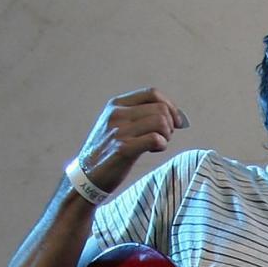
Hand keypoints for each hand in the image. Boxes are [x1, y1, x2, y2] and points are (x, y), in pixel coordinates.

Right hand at [70, 87, 187, 195]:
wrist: (88, 172)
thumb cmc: (110, 149)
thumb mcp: (119, 124)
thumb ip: (142, 116)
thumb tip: (179, 117)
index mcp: (116, 104)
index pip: (152, 93)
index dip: (170, 106)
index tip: (176, 122)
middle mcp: (117, 113)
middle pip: (161, 109)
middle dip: (170, 124)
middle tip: (163, 137)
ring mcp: (119, 130)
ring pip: (161, 122)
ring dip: (167, 135)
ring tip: (157, 144)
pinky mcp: (123, 148)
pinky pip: (155, 139)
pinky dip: (162, 145)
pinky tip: (152, 150)